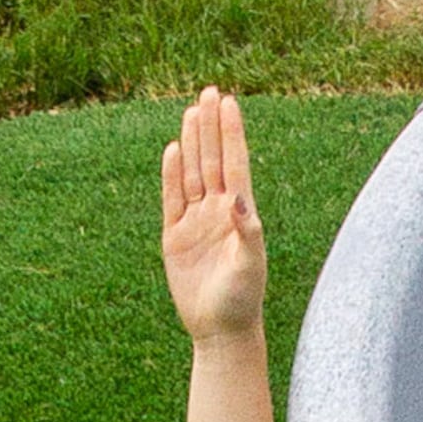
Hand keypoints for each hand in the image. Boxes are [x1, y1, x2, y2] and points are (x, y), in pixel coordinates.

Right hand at [160, 87, 267, 340]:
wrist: (219, 330)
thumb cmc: (242, 299)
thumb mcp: (250, 264)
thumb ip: (247, 230)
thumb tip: (238, 198)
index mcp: (239, 213)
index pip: (235, 163)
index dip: (231, 132)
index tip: (229, 102)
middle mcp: (218, 211)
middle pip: (213, 159)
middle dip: (211, 126)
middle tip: (209, 91)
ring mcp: (195, 221)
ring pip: (193, 173)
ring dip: (193, 142)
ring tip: (192, 110)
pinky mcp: (175, 236)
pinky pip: (172, 198)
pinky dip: (172, 174)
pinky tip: (174, 149)